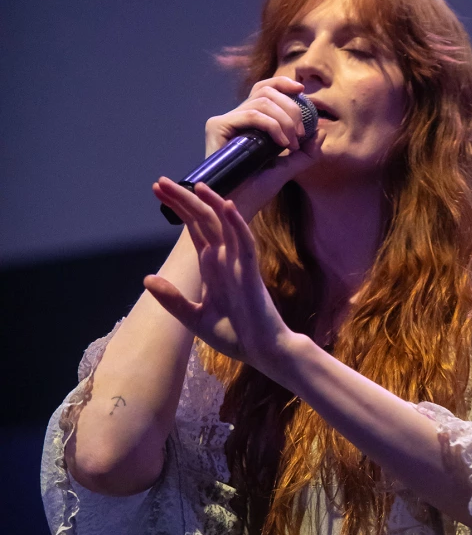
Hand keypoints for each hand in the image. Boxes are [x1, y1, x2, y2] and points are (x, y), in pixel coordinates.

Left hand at [145, 180, 299, 371]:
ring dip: (210, 203)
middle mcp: (224, 259)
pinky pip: (245, 243)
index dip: (178, 209)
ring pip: (224, 225)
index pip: (193, 229)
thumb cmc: (235, 335)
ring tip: (194, 184)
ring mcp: (238, 263)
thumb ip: (172, 299)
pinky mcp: (251, 273)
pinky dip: (237, 223)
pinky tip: (227, 206)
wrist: (262, 353)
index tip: (158, 191)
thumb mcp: (193, 318)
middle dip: (183, 200)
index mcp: (211, 266)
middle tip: (161, 182)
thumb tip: (147, 278)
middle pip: (203, 220)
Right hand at [204, 75, 315, 219]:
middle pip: (266, 92)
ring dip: (285, 121)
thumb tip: (320, 132)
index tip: (303, 91)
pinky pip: (252, 115)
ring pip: (262, 102)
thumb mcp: (288, 168)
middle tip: (301, 134)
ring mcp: (225, 121)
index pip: (264, 90)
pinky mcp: (217, 126)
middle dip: (291, 109)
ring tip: (292, 144)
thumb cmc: (257, 190)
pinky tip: (282, 144)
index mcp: (249, 122)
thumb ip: (305, 153)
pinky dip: (272, 126)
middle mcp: (236, 118)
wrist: (238, 206)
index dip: (283, 84)